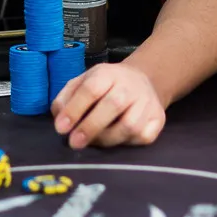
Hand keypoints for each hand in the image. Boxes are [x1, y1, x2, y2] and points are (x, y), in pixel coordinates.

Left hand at [51, 61, 165, 148]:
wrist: (143, 81)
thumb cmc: (106, 86)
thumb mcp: (83, 82)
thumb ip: (66, 97)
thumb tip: (59, 117)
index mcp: (108, 73)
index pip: (91, 89)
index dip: (74, 109)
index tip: (61, 128)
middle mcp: (130, 85)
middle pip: (113, 105)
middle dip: (90, 127)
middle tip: (74, 143)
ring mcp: (147, 102)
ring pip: (129, 125)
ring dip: (107, 139)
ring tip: (94, 142)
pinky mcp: (158, 119)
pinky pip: (142, 137)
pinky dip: (127, 143)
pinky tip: (116, 139)